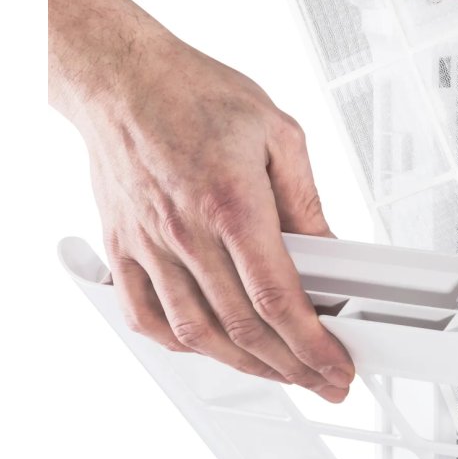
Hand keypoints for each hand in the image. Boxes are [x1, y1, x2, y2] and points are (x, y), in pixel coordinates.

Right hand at [49, 0, 352, 401]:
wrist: (122, 77)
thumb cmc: (194, 93)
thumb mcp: (278, 133)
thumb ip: (306, 200)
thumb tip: (328, 249)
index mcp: (232, 204)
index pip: (278, 299)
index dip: (313, 346)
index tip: (335, 366)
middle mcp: (186, 233)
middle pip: (243, 329)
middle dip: (292, 368)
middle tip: (321, 381)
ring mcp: (149, 246)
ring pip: (196, 334)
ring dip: (244, 366)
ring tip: (278, 374)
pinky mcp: (122, 248)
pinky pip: (144, 316)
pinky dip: (179, 344)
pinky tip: (206, 349)